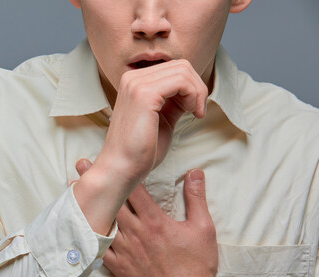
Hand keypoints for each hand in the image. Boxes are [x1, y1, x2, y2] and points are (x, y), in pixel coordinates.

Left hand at [77, 160, 217, 276]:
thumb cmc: (198, 266)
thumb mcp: (204, 229)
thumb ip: (196, 198)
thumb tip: (195, 172)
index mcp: (155, 221)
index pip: (132, 190)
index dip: (118, 172)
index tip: (105, 158)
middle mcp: (135, 233)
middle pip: (111, 202)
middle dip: (97, 183)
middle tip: (80, 165)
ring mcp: (124, 251)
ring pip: (100, 223)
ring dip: (87, 207)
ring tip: (71, 192)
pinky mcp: (119, 268)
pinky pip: (98, 250)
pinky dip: (87, 237)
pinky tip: (77, 227)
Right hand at [99, 60, 207, 182]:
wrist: (121, 168)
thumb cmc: (140, 150)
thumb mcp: (162, 118)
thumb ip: (174, 100)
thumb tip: (192, 90)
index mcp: (134, 82)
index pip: (173, 67)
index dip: (191, 86)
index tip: (193, 109)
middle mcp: (132, 78)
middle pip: (180, 65)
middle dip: (197, 87)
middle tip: (198, 111)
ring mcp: (136, 84)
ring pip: (183, 70)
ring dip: (197, 92)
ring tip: (195, 113)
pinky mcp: (144, 94)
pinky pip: (181, 81)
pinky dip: (194, 95)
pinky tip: (192, 113)